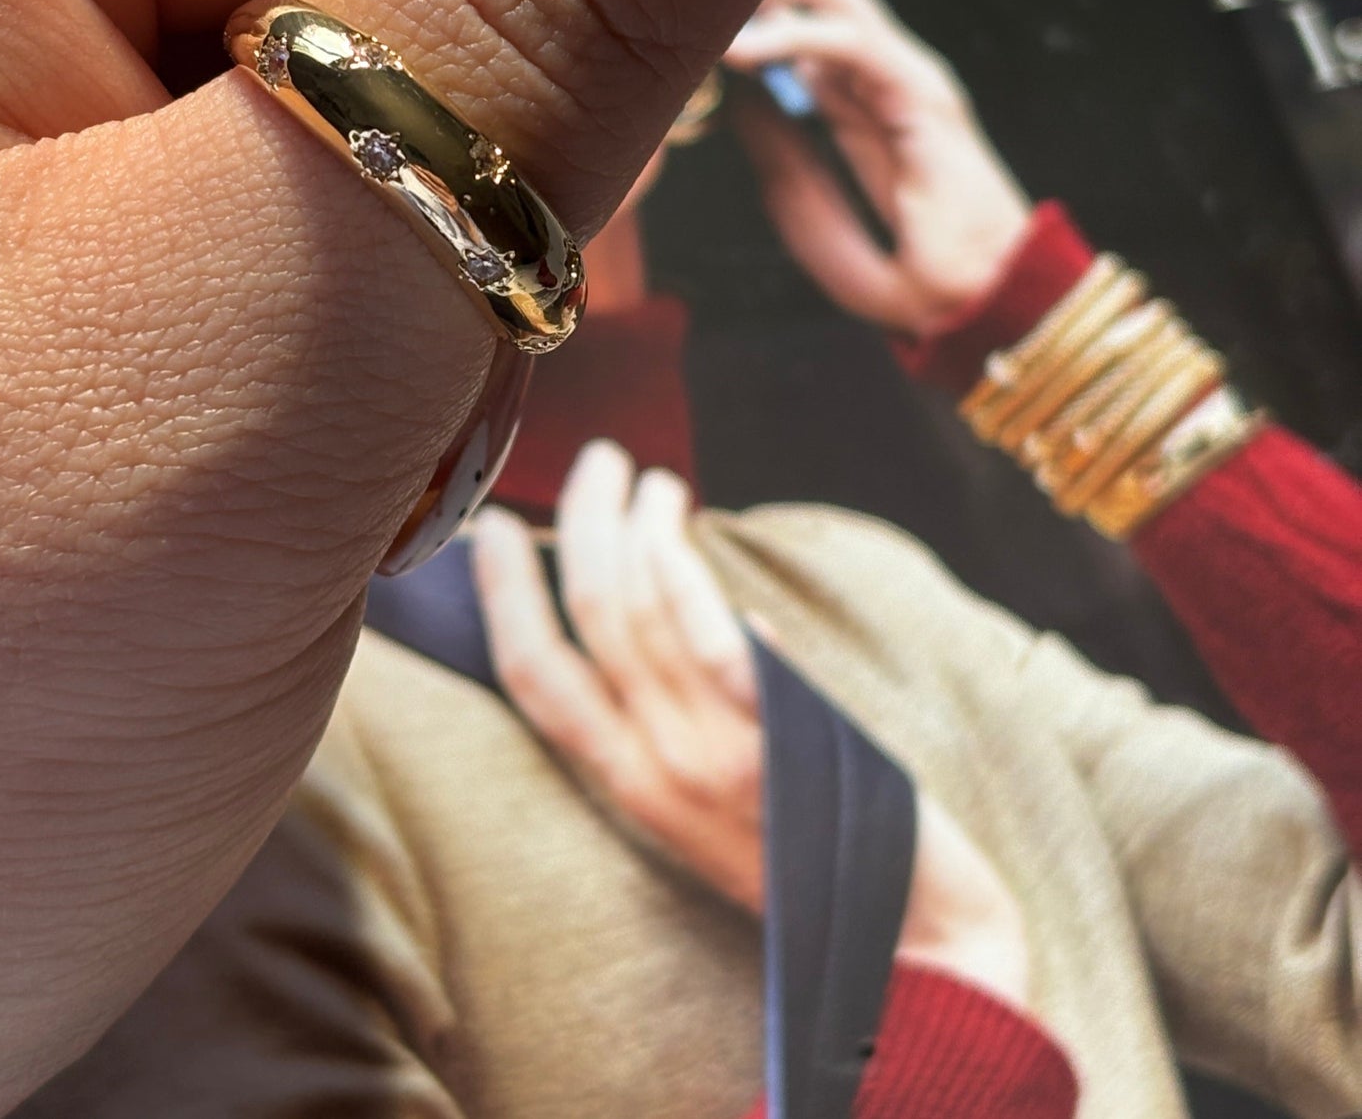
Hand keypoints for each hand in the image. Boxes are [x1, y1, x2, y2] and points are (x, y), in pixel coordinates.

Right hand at [474, 441, 1029, 1007]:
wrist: (920, 950)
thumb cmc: (824, 864)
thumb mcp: (723, 800)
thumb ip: (697, 718)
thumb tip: (706, 616)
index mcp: (629, 785)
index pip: (533, 678)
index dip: (501, 595)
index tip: (492, 525)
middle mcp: (655, 771)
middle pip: (585, 623)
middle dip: (578, 526)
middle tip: (597, 462)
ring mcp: (712, 759)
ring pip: (640, 615)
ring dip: (639, 526)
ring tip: (655, 481)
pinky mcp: (778, 747)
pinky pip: (707, 646)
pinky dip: (683, 578)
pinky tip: (681, 526)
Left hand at [723, 0, 1032, 338]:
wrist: (977, 313)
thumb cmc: (903, 278)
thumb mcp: (808, 214)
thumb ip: (776, 154)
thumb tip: (730, 101)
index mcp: (853, 93)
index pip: (795, 11)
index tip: (669, 0)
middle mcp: (879, 70)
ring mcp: (903, 75)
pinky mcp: (922, 94)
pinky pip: (851, 42)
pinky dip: (793, 37)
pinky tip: (740, 52)